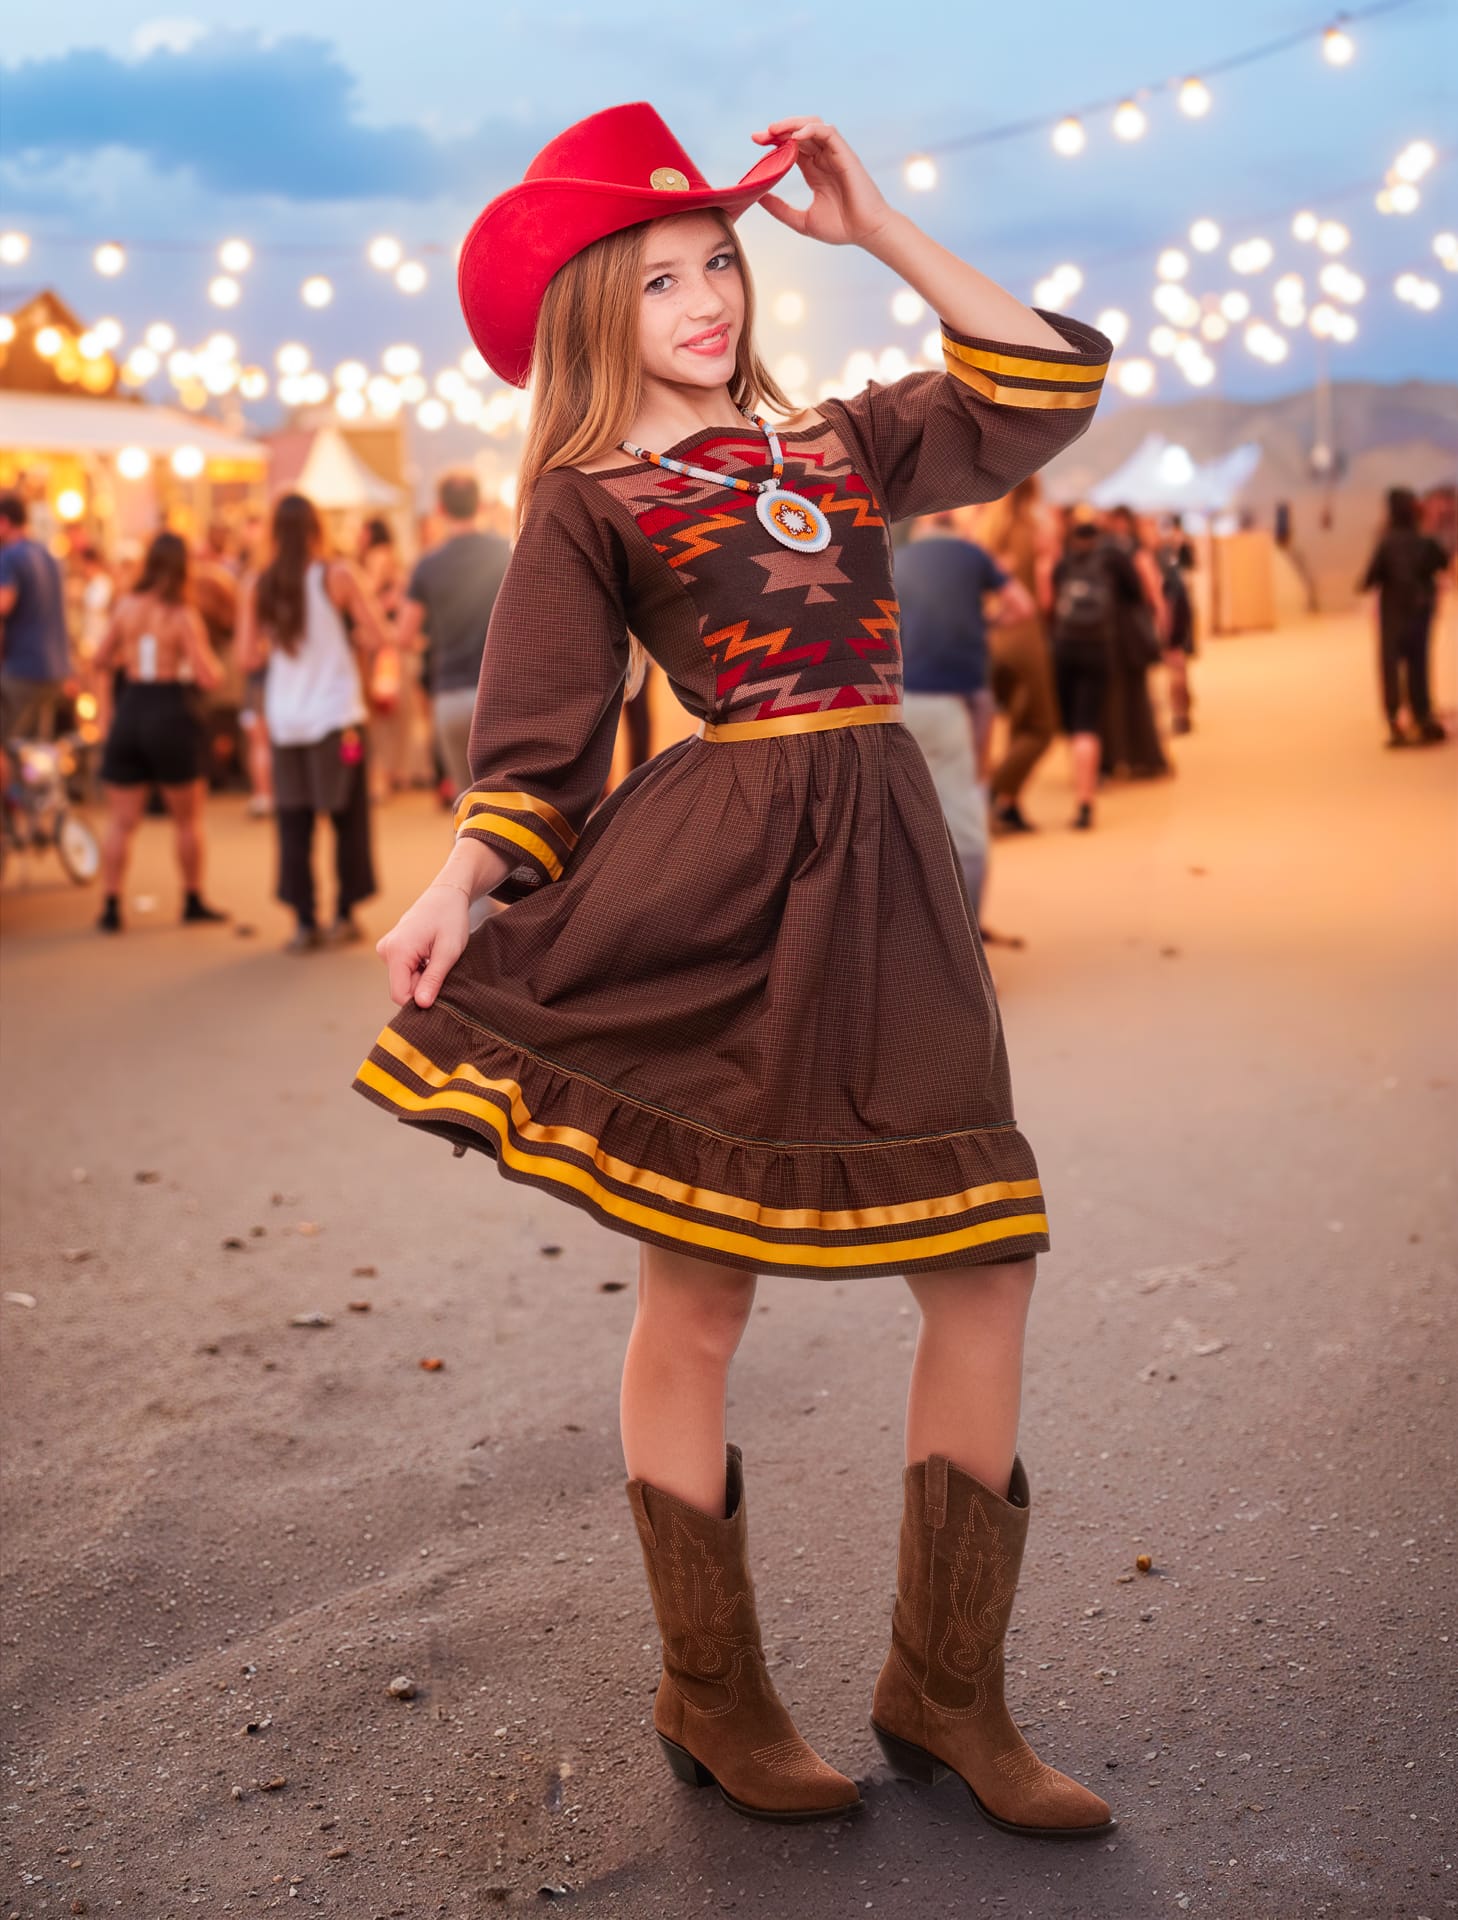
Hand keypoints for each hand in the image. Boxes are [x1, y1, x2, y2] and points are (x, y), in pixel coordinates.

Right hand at [376, 881, 469, 1008]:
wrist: (446, 895)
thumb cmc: (450, 919)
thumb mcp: (448, 952)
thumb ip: (433, 979)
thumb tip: (421, 1005)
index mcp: (397, 951)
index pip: (400, 995)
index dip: (421, 1000)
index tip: (442, 991)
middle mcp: (386, 951)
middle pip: (403, 989)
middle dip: (424, 986)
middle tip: (444, 968)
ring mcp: (386, 949)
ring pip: (405, 981)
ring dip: (423, 977)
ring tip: (438, 958)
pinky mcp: (391, 949)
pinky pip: (404, 971)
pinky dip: (420, 969)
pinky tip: (431, 955)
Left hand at [751, 117, 892, 248]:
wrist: (866, 232)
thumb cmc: (841, 228)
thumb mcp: (802, 221)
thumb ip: (780, 209)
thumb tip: (757, 197)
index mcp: (814, 170)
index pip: (791, 146)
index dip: (774, 141)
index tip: (757, 142)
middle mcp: (824, 158)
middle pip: (798, 132)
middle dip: (777, 130)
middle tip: (758, 137)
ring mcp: (835, 154)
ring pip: (812, 125)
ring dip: (792, 124)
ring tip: (773, 130)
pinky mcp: (845, 154)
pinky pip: (828, 132)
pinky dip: (811, 130)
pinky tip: (795, 138)